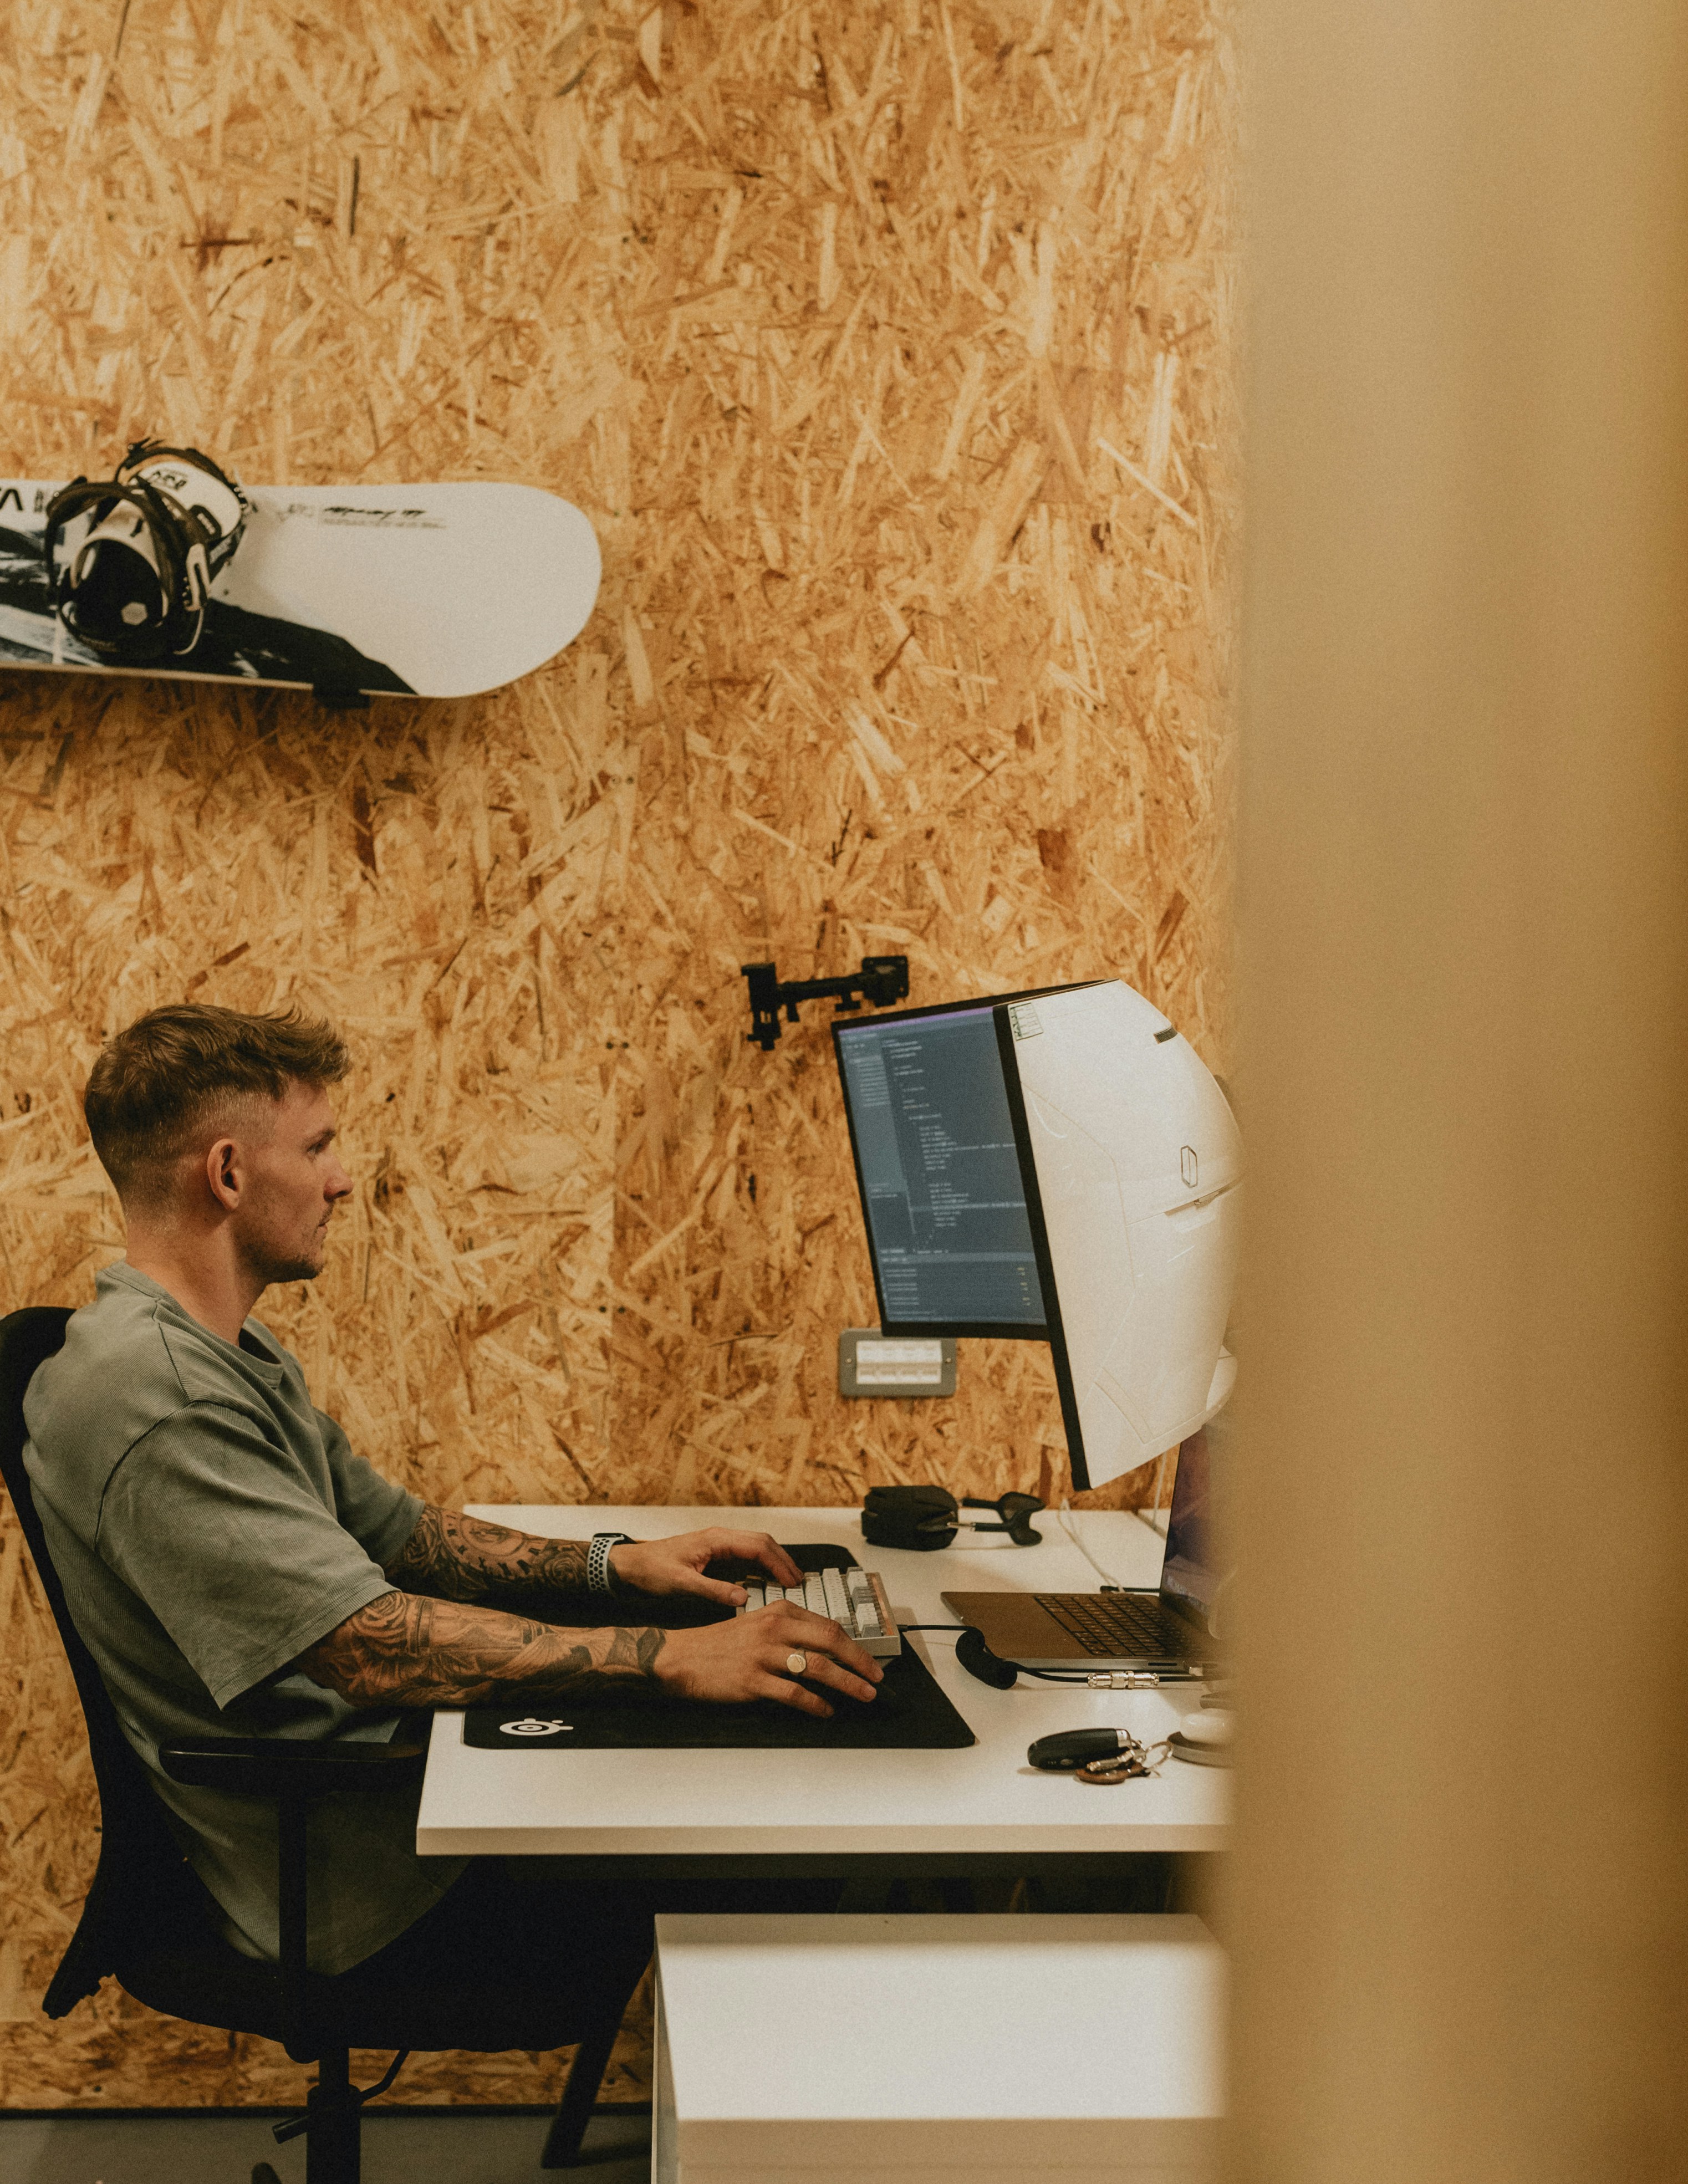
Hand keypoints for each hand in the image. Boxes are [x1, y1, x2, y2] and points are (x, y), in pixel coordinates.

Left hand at [609, 1528, 802, 1606]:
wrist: (628, 1567)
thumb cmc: (649, 1570)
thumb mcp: (680, 1584)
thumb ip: (712, 1591)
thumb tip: (743, 1597)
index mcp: (715, 1539)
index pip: (758, 1546)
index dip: (779, 1563)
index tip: (792, 1581)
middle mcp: (720, 1539)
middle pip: (763, 1543)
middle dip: (783, 1561)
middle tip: (799, 1582)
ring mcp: (718, 1547)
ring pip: (756, 1549)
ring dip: (774, 1563)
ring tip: (790, 1583)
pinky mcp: (714, 1557)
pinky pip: (745, 1559)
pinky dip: (761, 1568)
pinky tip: (767, 1583)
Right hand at [652, 1601, 882, 1718]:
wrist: (681, 1656)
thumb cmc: (719, 1643)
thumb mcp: (757, 1624)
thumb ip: (790, 1631)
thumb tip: (826, 1650)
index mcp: (778, 1612)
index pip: (828, 1626)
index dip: (854, 1646)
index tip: (869, 1661)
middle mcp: (774, 1629)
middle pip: (830, 1642)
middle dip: (859, 1662)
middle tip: (876, 1679)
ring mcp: (764, 1655)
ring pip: (818, 1668)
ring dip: (847, 1684)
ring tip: (862, 1695)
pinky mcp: (753, 1681)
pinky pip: (794, 1694)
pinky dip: (815, 1704)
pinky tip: (825, 1711)